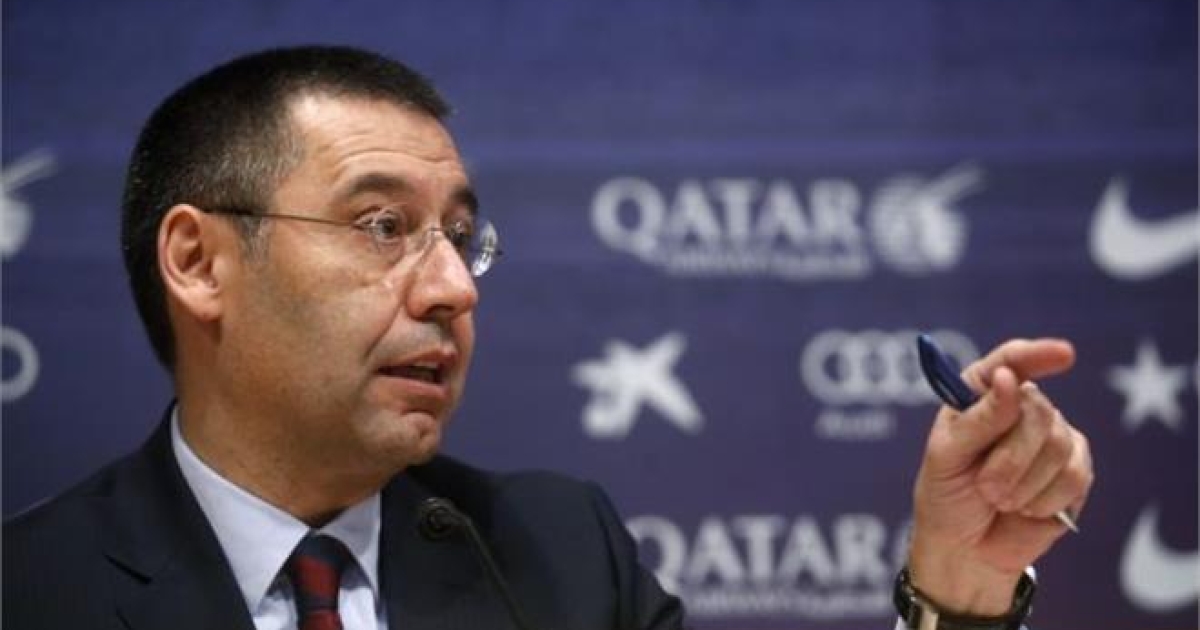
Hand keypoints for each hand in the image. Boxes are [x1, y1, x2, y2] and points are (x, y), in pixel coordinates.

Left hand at [908, 338, 1094, 614]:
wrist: (966, 549)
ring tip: (999, 499)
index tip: (1064, 355)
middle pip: (1038, 411)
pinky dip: (1043, 499)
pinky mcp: (1075, 470)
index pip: (1013, 360)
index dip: (1038, 354)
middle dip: (1009, 457)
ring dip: (1022, 483)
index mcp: (982, 393)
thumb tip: (1009, 379)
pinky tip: (1024, 508)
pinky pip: (1074, 475)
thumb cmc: (947, 495)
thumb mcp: (947, 456)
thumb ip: (979, 419)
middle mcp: (1022, 407)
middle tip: (985, 487)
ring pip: (1057, 444)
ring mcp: (1053, 436)